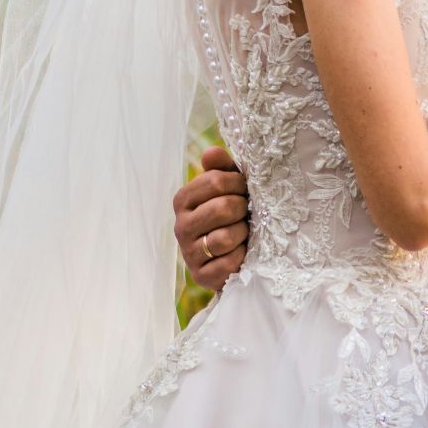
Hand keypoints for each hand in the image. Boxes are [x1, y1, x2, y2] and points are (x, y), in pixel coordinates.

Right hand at [174, 145, 249, 291]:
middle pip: (223, 207)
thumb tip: (212, 152)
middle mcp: (181, 226)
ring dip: (243, 233)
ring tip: (243, 232)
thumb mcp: (229, 188)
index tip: (245, 189)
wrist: (235, 256)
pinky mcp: (201, 276)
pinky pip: (229, 263)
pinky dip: (242, 256)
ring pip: (225, 237)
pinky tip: (241, 253)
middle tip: (246, 212)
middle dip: (243, 209)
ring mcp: (189, 253)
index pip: (215, 181)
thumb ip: (222, 168)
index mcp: (184, 199)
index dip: (239, 183)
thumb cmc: (232, 214)